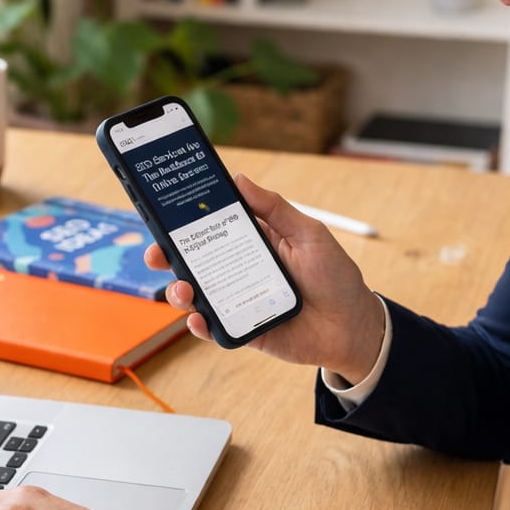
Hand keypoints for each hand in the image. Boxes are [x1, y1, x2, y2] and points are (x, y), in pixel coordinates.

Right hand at [146, 174, 384, 383]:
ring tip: (183, 289)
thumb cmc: (335, 277)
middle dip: (169, 256)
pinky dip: (200, 325)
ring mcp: (239, 300)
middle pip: (195, 260)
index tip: (164, 213)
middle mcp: (241, 270)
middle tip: (156, 254)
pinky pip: (214, 328)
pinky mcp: (243, 329)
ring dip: (180, 291)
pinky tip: (199, 319)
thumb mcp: (309, 234)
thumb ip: (275, 209)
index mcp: (254, 242)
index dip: (186, 221)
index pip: (213, 227)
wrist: (353, 328)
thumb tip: (240, 179)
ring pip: (198, 294)